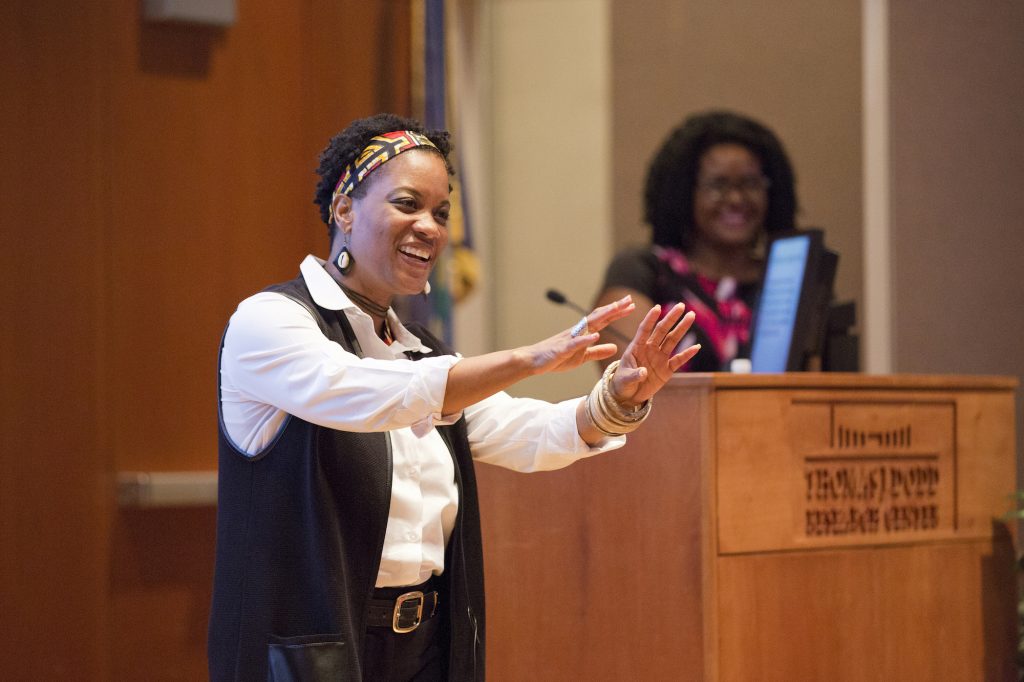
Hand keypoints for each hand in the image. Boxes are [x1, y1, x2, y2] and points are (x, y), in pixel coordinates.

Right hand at [520, 295, 636, 374]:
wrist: (533, 360)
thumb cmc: (556, 358)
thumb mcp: (582, 357)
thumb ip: (598, 351)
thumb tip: (615, 347)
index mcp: (583, 333)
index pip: (603, 320)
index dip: (617, 312)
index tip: (630, 305)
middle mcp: (577, 331)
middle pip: (599, 317)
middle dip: (614, 309)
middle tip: (629, 299)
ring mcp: (570, 339)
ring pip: (588, 325)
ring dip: (602, 317)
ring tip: (615, 309)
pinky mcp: (562, 349)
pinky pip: (575, 343)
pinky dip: (585, 339)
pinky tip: (595, 335)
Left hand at [608, 303, 699, 405]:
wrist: (628, 396)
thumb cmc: (622, 383)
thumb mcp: (624, 380)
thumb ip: (633, 375)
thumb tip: (643, 372)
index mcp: (636, 347)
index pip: (644, 330)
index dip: (650, 319)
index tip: (657, 307)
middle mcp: (649, 349)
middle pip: (662, 330)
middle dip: (671, 318)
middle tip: (681, 305)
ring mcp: (659, 358)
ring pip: (672, 340)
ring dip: (681, 329)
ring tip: (691, 315)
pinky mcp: (666, 369)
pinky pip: (678, 360)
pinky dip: (687, 354)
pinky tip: (696, 347)